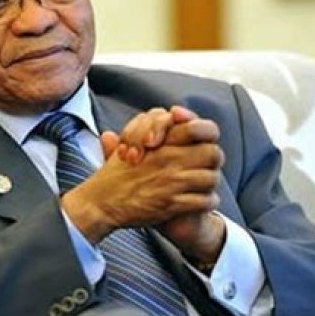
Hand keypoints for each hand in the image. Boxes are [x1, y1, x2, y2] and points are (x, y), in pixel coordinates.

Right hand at [105, 106, 227, 262]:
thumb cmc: (114, 174)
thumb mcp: (128, 141)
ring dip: (209, 183)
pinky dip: (206, 202)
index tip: (200, 141)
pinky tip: (198, 201)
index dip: (205, 132)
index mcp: (160, 142)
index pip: (198, 128)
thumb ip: (149, 125)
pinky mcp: (173, 204)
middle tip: (205, 165)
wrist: (101, 203)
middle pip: (213, 153)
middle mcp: (169, 159)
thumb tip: (172, 112)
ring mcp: (173, 182)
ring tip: (202, 185)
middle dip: (212, 160)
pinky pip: (205, 201)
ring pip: (212, 178)